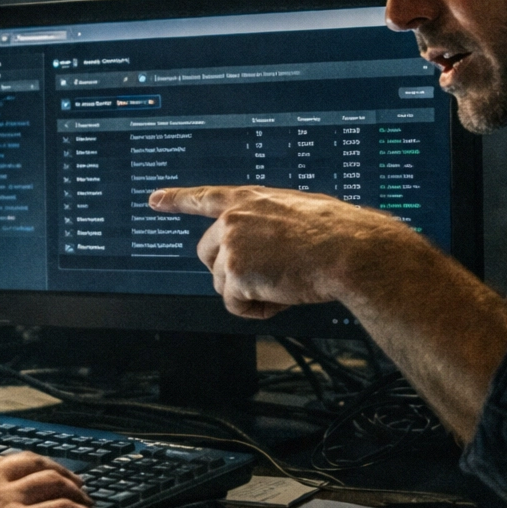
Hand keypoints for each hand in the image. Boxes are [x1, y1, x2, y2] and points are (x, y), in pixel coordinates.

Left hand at [150, 185, 410, 317]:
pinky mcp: (235, 274)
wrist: (351, 251)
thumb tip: (270, 248)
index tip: (154, 199)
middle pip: (208, 255)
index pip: (206, 197)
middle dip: (230, 273)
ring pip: (221, 283)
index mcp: (251, 199)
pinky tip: (280, 298)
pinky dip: (255, 310)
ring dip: (248, 293)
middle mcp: (233, 219)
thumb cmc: (339, 234)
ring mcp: (231, 245)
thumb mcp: (301, 211)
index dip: (178, 199)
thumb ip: (273, 223)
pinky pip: (233, 305)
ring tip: (284, 284)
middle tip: (267, 278)